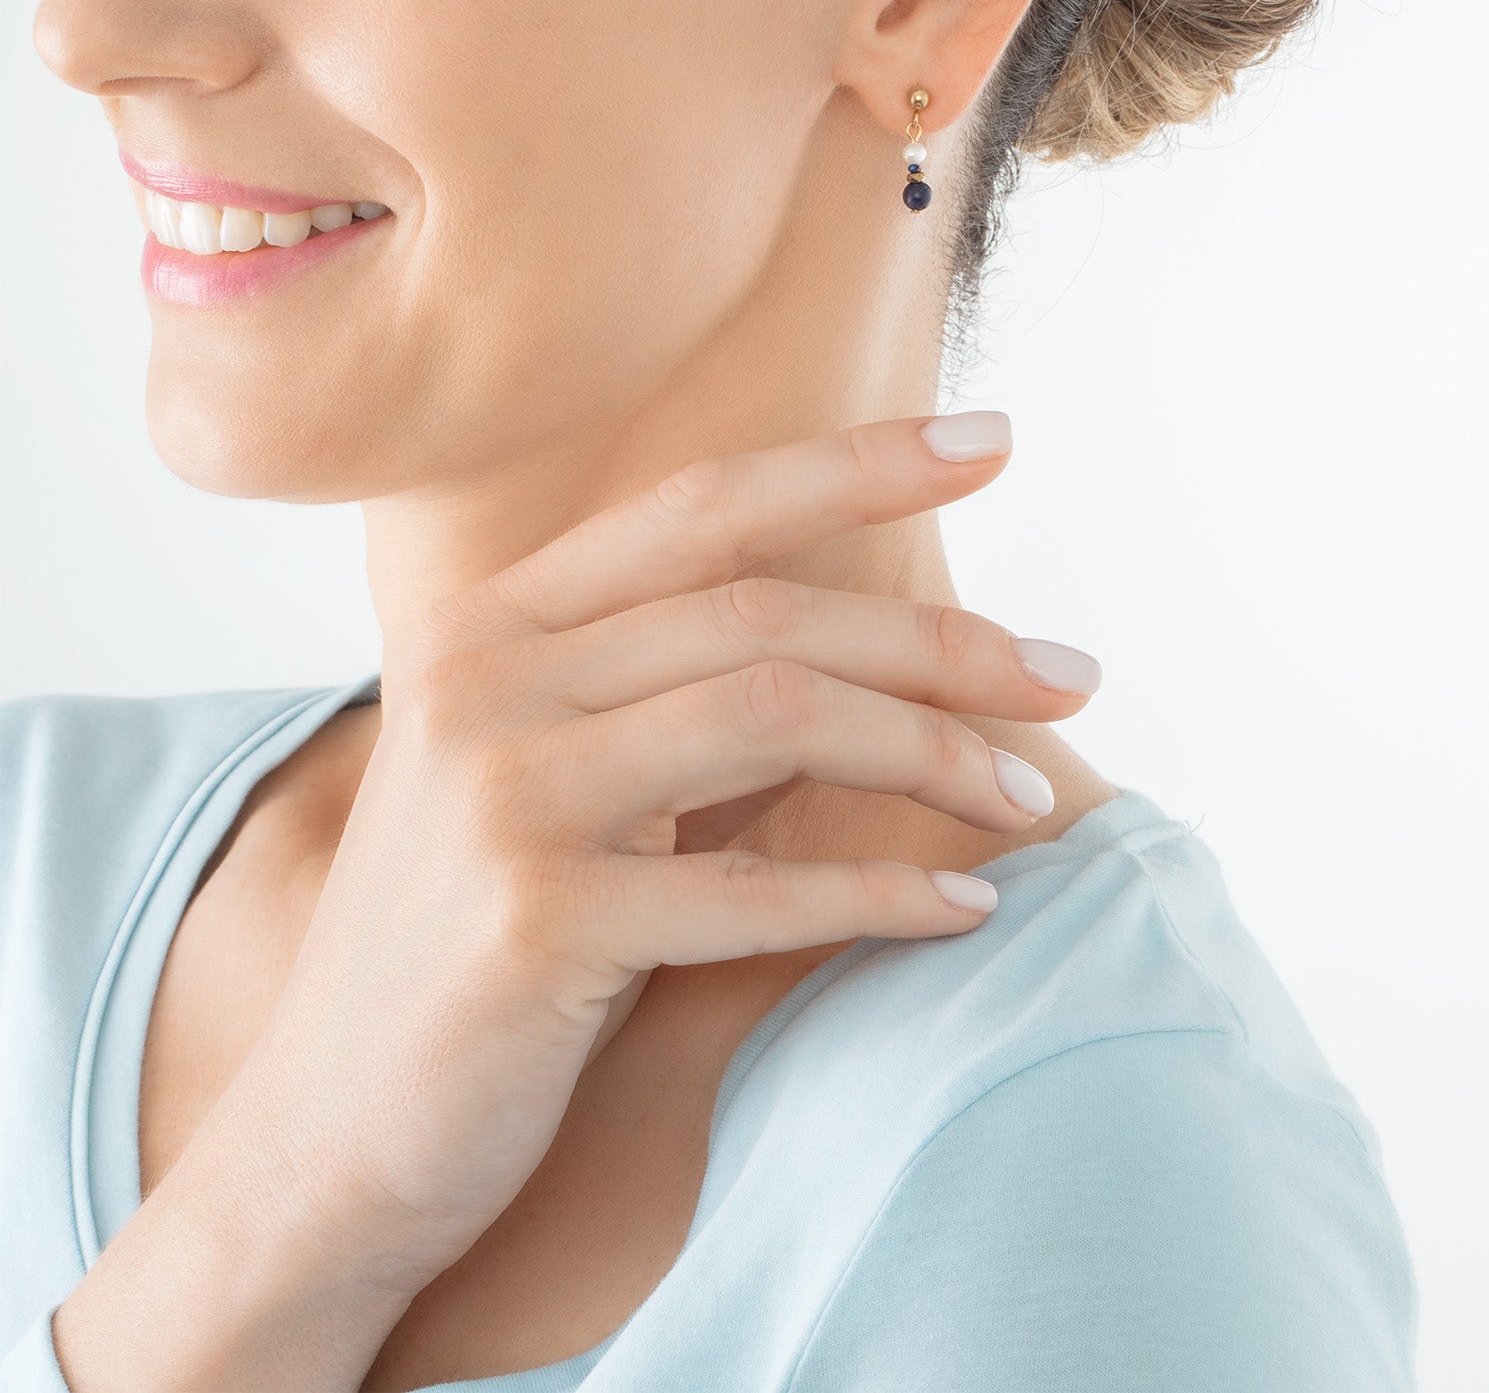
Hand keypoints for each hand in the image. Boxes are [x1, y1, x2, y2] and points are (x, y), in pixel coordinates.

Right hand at [193, 413, 1103, 1324]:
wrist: (332, 1130)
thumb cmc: (472, 943)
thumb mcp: (543, 778)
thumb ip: (653, 693)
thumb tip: (861, 658)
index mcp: (490, 622)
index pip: (701, 506)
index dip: (854, 461)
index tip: (991, 436)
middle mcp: (484, 679)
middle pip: (762, 613)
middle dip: (944, 640)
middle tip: (1076, 678)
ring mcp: (500, 795)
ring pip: (773, 719)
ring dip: (934, 754)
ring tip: (1033, 795)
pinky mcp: (533, 923)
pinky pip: (753, 888)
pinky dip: (878, 892)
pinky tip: (966, 909)